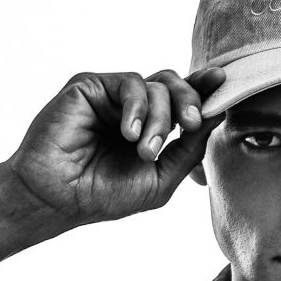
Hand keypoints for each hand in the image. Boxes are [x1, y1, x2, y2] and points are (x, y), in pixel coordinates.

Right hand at [6, 68, 226, 226]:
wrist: (59, 199)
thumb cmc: (105, 195)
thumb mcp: (160, 179)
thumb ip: (188, 149)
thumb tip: (217, 116)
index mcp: (151, 128)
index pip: (182, 102)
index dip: (203, 90)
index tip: (222, 82)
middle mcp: (133, 109)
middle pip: (174, 85)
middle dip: (189, 103)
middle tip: (190, 125)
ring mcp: (111, 96)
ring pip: (156, 85)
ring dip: (160, 118)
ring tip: (145, 150)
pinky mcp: (90, 86)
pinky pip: (129, 84)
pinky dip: (136, 108)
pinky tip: (128, 133)